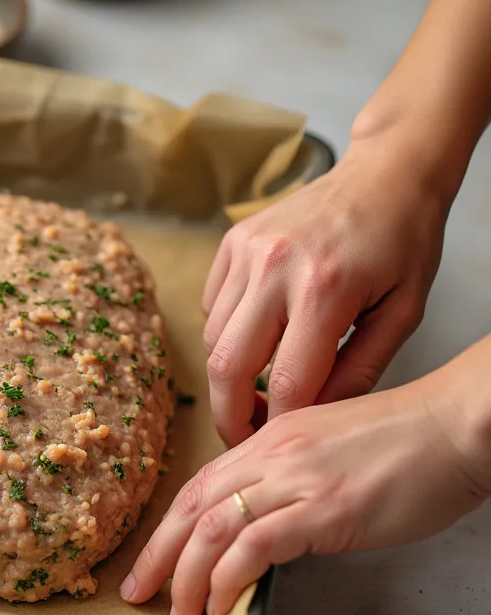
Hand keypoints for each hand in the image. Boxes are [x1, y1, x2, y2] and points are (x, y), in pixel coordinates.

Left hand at [120, 366, 489, 614]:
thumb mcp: (326, 452)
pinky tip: (219, 602)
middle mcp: (272, 456)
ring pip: (214, 528)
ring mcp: (296, 480)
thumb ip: (287, 482)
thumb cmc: (405, 444)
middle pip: (192, 508)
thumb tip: (264, 526)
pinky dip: (228, 576)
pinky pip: (256, 543)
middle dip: (157, 557)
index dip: (166, 530)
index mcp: (269, 442)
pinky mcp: (325, 508)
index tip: (149, 564)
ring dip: (187, 578)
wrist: (456, 426)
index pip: (198, 488)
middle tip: (138, 595)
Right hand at [203, 141, 447, 446]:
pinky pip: (211, 308)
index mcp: (325, 289)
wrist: (385, 174)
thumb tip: (311, 417)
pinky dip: (226, 334)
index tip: (278, 440)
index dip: (278, 424)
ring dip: (228, 374)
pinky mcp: (232, 243)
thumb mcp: (403, 315)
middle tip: (241, 435)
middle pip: (227, 367)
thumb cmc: (403, 242)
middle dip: (229, 414)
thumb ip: (357, 372)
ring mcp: (247, 252)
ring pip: (213, 340)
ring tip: (255, 387)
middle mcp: (276, 268)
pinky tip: (256, 335)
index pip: (288, 382)